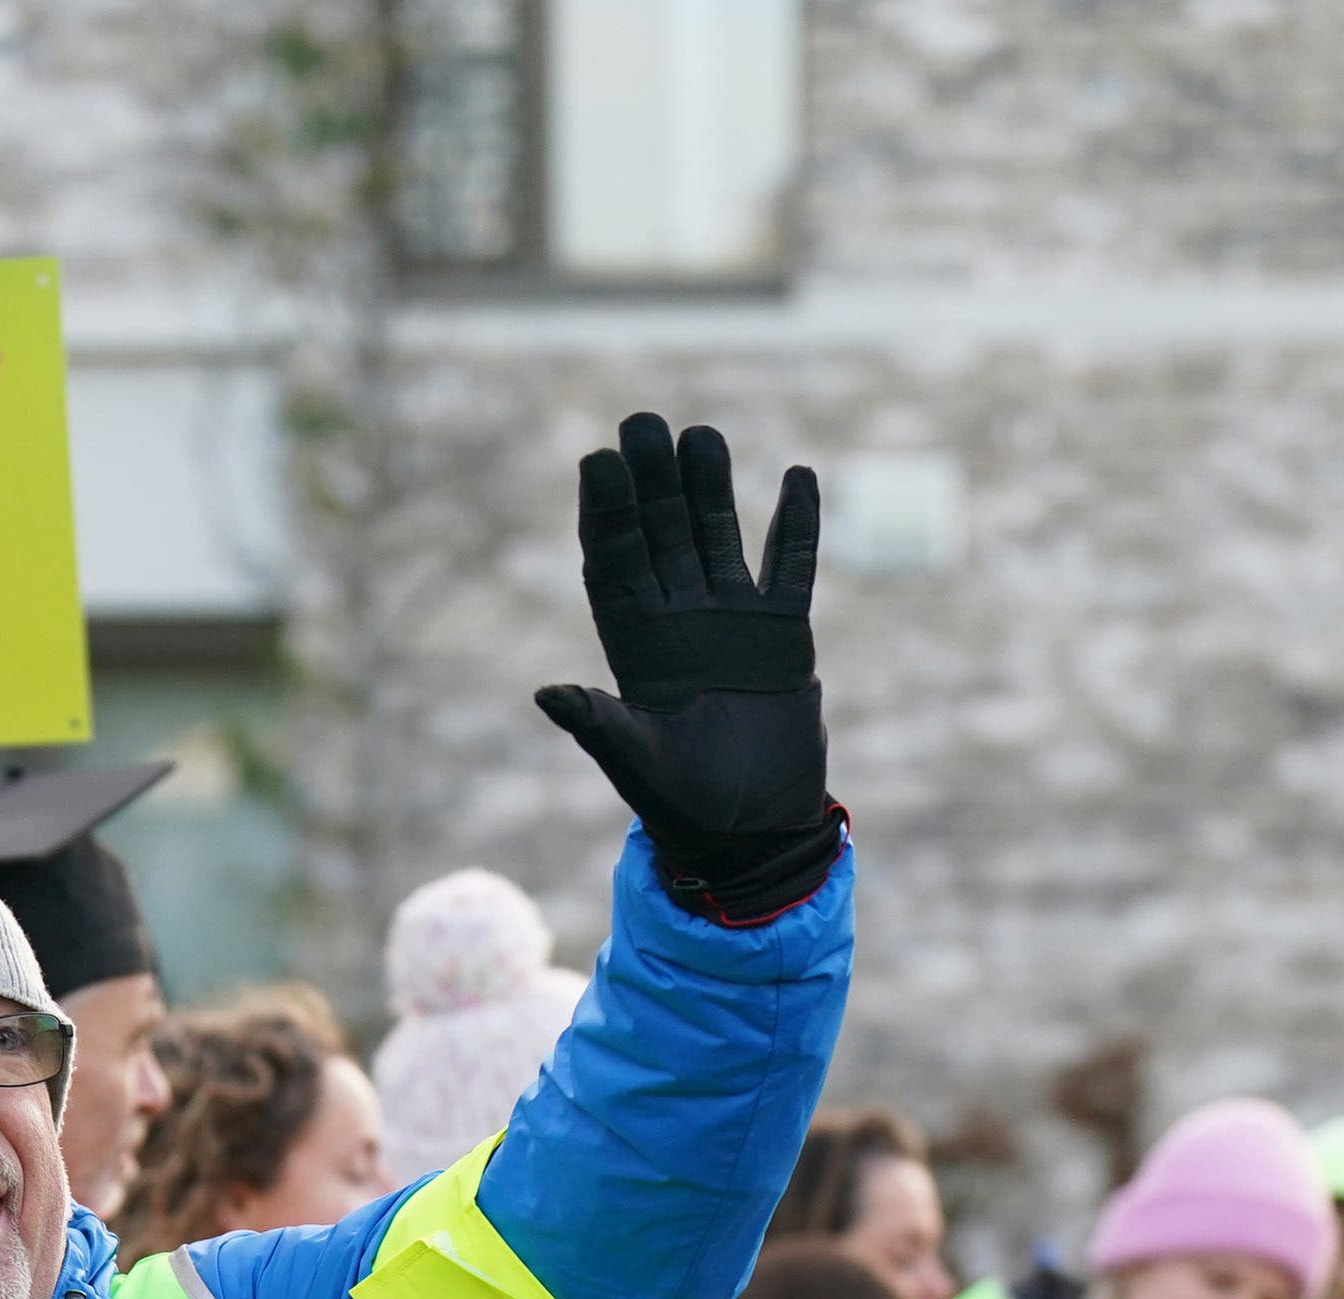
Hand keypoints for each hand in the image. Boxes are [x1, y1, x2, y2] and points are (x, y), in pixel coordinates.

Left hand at [533, 414, 840, 926]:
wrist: (750, 832)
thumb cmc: (682, 805)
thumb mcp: (634, 763)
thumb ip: (598, 724)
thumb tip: (547, 694)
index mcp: (633, 644)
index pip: (613, 562)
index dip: (605, 513)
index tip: (597, 460)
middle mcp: (677, 619)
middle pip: (661, 534)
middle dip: (652, 482)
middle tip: (642, 423)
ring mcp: (732, 621)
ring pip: (720, 536)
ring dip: (712, 489)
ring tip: (703, 437)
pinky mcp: (784, 634)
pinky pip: (790, 567)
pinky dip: (796, 527)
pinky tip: (797, 477)